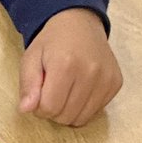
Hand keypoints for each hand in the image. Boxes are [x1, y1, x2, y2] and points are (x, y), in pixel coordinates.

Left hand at [19, 7, 121, 125]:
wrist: (79, 24)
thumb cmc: (51, 42)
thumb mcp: (30, 58)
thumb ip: (27, 85)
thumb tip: (25, 110)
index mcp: (65, 65)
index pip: (49, 108)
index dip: (38, 108)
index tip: (37, 96)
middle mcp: (90, 73)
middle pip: (66, 116)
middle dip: (52, 111)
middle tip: (49, 94)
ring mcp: (106, 79)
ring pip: (82, 118)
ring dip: (68, 112)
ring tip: (63, 93)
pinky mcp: (116, 83)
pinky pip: (96, 111)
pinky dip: (83, 107)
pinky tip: (78, 90)